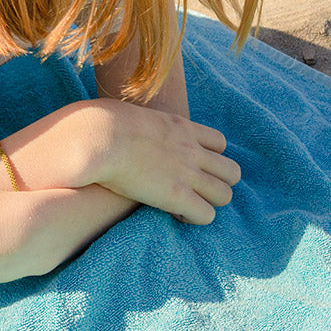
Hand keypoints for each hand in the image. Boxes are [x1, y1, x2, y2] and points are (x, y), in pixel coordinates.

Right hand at [74, 99, 239, 223]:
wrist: (98, 137)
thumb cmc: (101, 124)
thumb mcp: (127, 113)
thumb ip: (136, 121)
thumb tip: (118, 122)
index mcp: (182, 127)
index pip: (219, 143)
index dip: (210, 158)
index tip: (191, 167)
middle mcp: (192, 149)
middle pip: (231, 171)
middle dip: (218, 183)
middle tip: (194, 191)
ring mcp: (188, 173)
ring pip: (225, 195)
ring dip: (209, 202)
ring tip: (186, 205)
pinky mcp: (177, 196)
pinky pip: (206, 215)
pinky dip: (194, 218)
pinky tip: (174, 214)